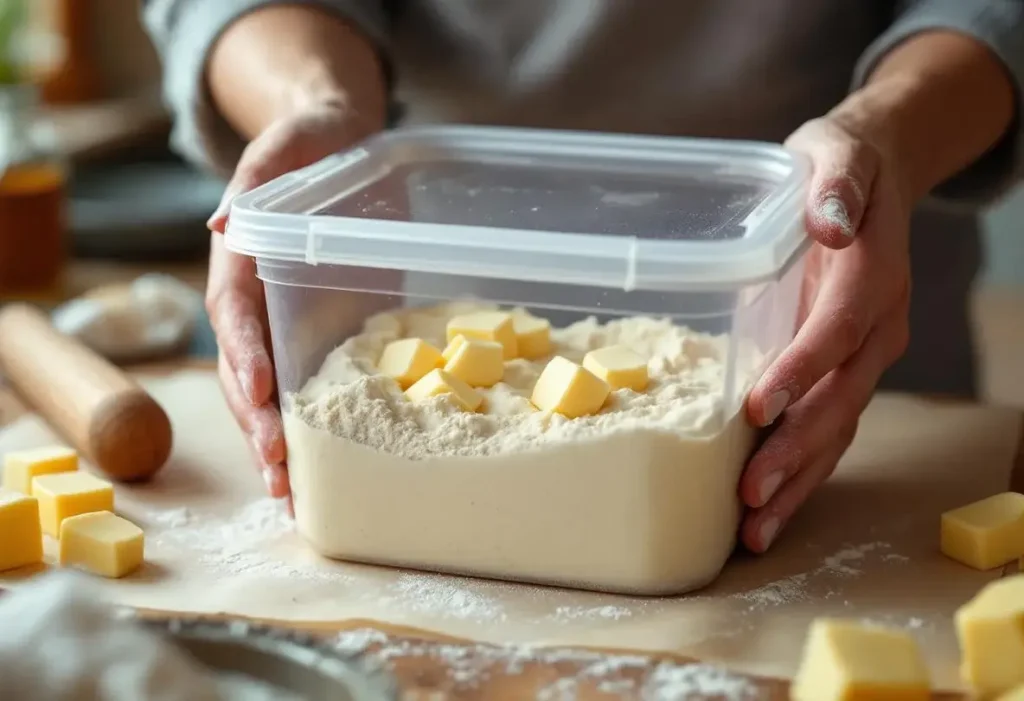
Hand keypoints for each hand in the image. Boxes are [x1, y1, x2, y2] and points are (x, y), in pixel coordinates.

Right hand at [205, 99, 374, 498]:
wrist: (341, 146)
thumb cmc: (310, 144)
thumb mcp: (286, 148)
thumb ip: (257, 179)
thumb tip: (221, 226)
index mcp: (241, 264)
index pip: (235, 315)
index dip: (245, 355)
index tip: (261, 393)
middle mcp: (256, 305)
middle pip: (245, 372)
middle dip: (257, 423)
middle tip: (277, 471)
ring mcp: (286, 327)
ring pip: (270, 395)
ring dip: (276, 444)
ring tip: (290, 494)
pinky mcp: (320, 336)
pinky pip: (310, 388)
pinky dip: (311, 431)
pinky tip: (322, 472)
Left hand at [739, 116, 912, 551]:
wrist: (875, 178)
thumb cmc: (840, 165)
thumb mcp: (837, 153)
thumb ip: (837, 182)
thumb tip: (832, 219)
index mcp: (872, 278)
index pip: (838, 332)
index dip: (802, 371)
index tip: (761, 408)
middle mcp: (876, 328)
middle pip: (840, 400)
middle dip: (796, 451)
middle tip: (751, 495)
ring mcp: (863, 356)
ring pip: (837, 430)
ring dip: (797, 482)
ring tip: (755, 530)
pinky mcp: (841, 370)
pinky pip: (827, 428)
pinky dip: (799, 471)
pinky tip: (766, 509)